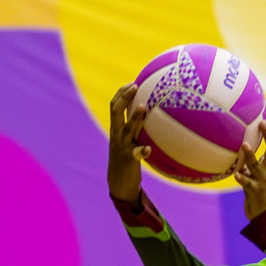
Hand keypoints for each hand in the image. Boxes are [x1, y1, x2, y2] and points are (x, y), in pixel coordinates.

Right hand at [107, 83, 149, 203]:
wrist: (119, 182)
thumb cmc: (128, 158)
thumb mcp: (130, 141)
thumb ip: (137, 128)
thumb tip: (151, 113)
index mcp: (116, 129)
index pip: (114, 106)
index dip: (121, 92)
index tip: (132, 82)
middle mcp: (117, 135)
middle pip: (116, 111)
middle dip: (124, 97)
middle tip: (135, 86)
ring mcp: (122, 146)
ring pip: (127, 129)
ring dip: (135, 118)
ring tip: (144, 107)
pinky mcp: (129, 159)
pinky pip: (136, 154)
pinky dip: (142, 150)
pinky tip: (149, 149)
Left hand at [235, 116, 265, 220]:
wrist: (263, 214)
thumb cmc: (257, 189)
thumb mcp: (254, 172)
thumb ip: (249, 160)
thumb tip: (239, 143)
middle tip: (262, 122)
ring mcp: (262, 181)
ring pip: (257, 166)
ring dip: (250, 155)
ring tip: (244, 144)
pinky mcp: (255, 192)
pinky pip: (247, 184)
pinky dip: (242, 178)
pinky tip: (236, 174)